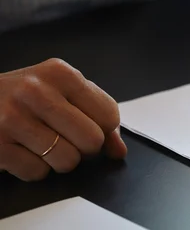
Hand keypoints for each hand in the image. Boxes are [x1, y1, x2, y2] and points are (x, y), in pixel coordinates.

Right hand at [0, 59, 126, 180]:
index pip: (109, 115)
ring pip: (67, 161)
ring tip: (42, 144)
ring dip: (59, 160)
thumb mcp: (60, 91)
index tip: (90, 128)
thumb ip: (96, 114)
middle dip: (84, 148)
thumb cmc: (23, 96)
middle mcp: (36, 92)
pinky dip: (34, 169)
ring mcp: (13, 118)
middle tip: (66, 138)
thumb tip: (118, 151)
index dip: (105, 130)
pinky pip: (37, 172)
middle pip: (92, 140)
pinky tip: (23, 150)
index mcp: (60, 74)